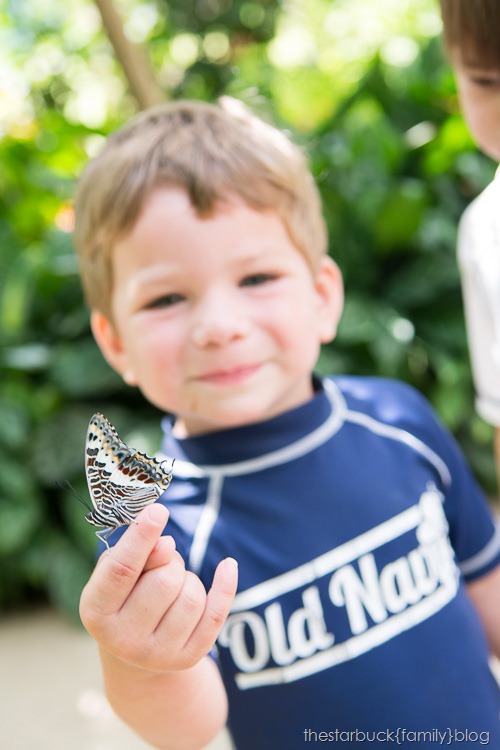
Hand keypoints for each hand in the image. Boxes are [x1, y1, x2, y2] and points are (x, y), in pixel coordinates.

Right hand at [80, 503, 237, 672]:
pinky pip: (216, 615)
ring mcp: (156, 654)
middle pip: (164, 581)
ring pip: (192, 597)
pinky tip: (228, 566)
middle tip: (164, 561)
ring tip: (174, 584)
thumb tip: (166, 544)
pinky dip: (225, 586)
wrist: (134, 650)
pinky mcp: (187, 658)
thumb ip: (137, 554)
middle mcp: (123, 639)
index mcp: (96, 611)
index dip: (141, 538)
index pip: (122, 570)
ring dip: (188, 578)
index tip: (159, 510)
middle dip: (171, 561)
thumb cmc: (124, 596)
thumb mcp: (118, 573)